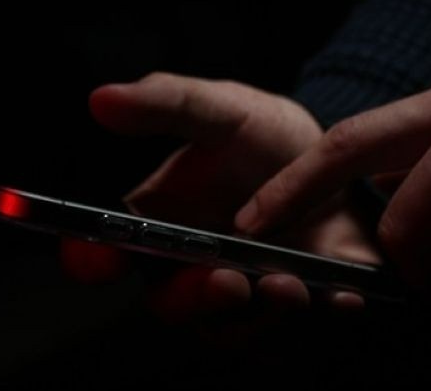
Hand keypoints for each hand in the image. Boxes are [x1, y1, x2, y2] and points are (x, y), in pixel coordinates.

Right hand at [62, 72, 378, 321]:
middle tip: (223, 279)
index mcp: (155, 226)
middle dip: (190, 298)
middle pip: (168, 304)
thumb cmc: (264, 139)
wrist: (339, 161)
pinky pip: (295, 332)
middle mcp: (188, 270)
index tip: (99, 259)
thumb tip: (101, 99)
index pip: (101, 254)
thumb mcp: (223, 111)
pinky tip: (339, 296)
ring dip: (254, 315)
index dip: (91, 260)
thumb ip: (168, 104)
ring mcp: (239, 298)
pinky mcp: (291, 310)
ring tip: (286, 284)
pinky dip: (315, 316)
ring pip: (229, 329)